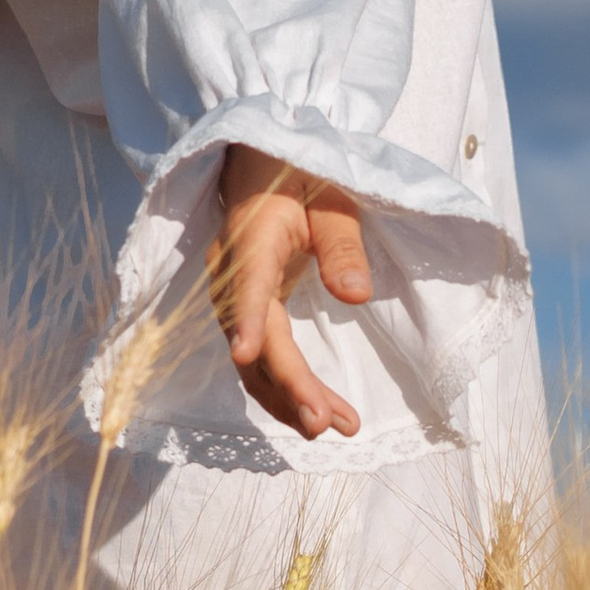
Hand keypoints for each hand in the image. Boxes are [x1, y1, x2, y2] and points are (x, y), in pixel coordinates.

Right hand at [211, 147, 371, 439]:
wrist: (260, 162)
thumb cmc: (301, 173)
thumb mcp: (333, 198)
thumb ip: (342, 245)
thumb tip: (356, 297)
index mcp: (252, 240)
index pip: (246, 284)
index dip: (247, 320)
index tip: (246, 353)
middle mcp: (233, 276)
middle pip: (255, 340)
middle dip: (287, 385)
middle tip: (324, 423)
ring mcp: (237, 298)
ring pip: (255, 361)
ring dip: (289, 398)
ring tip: (337, 427)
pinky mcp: (248, 310)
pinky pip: (261, 358)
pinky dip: (286, 388)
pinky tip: (319, 412)